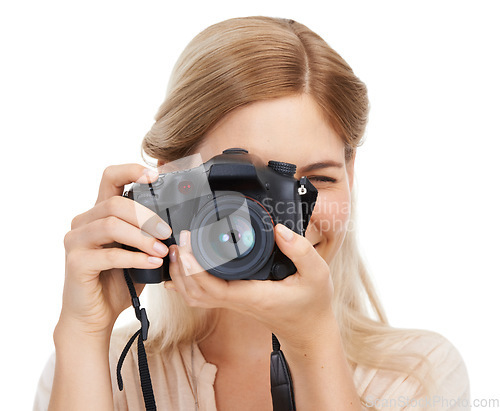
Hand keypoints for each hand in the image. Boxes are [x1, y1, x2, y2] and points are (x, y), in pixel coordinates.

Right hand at [56, 164, 171, 338]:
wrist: (94, 315)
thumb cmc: (117, 281)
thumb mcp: (137, 251)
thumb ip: (148, 234)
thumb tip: (178, 223)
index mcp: (99, 214)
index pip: (110, 177)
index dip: (131, 170)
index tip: (155, 175)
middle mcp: (84, 223)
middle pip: (114, 203)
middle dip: (146, 216)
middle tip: (167, 232)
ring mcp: (76, 242)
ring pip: (110, 225)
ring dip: (142, 237)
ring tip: (162, 249)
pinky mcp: (76, 263)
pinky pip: (109, 254)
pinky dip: (135, 257)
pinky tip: (152, 262)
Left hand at [167, 223, 334, 347]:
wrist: (309, 330)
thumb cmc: (312, 304)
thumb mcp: (317, 273)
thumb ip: (300, 250)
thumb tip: (278, 229)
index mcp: (253, 295)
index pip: (213, 287)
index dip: (193, 268)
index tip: (188, 244)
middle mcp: (238, 301)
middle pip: (194, 292)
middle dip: (180, 268)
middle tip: (180, 240)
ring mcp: (233, 303)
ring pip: (194, 297)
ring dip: (180, 275)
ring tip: (178, 249)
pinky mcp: (233, 301)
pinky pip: (202, 295)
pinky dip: (187, 282)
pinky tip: (183, 267)